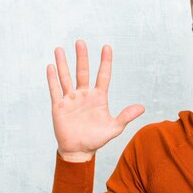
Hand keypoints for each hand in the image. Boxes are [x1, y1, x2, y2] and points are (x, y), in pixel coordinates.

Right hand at [46, 40, 144, 161]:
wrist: (78, 150)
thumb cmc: (96, 139)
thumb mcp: (114, 128)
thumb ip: (126, 117)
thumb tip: (142, 107)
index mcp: (99, 97)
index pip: (103, 76)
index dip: (105, 62)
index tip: (107, 47)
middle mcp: (84, 95)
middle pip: (83, 72)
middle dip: (82, 57)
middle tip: (80, 42)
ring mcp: (71, 99)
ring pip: (66, 78)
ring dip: (63, 64)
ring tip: (59, 49)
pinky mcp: (59, 106)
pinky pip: (55, 90)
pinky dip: (52, 79)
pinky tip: (51, 66)